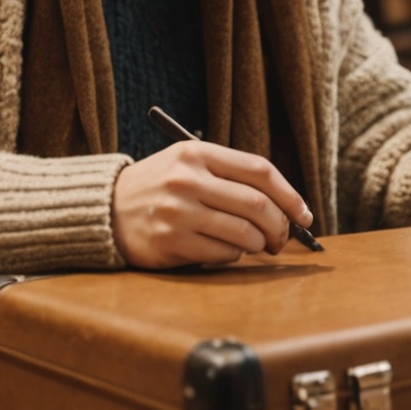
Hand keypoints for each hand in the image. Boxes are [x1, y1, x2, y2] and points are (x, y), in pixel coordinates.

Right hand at [110, 141, 312, 268]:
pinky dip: (234, 256)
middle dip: (280, 226)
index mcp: (197, 153)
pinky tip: (226, 250)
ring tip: (257, 245)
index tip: (304, 213)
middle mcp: (187, 179)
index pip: (260, 170)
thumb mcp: (189, 164)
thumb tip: (286, 206)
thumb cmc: (159, 187)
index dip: (290, 194)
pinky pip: (222, 254)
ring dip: (259, 244)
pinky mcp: (169, 242)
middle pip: (257, 204)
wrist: (105, 209)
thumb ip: (230, 176)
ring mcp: (177, 212)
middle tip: (283, 238)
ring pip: (243, 233)